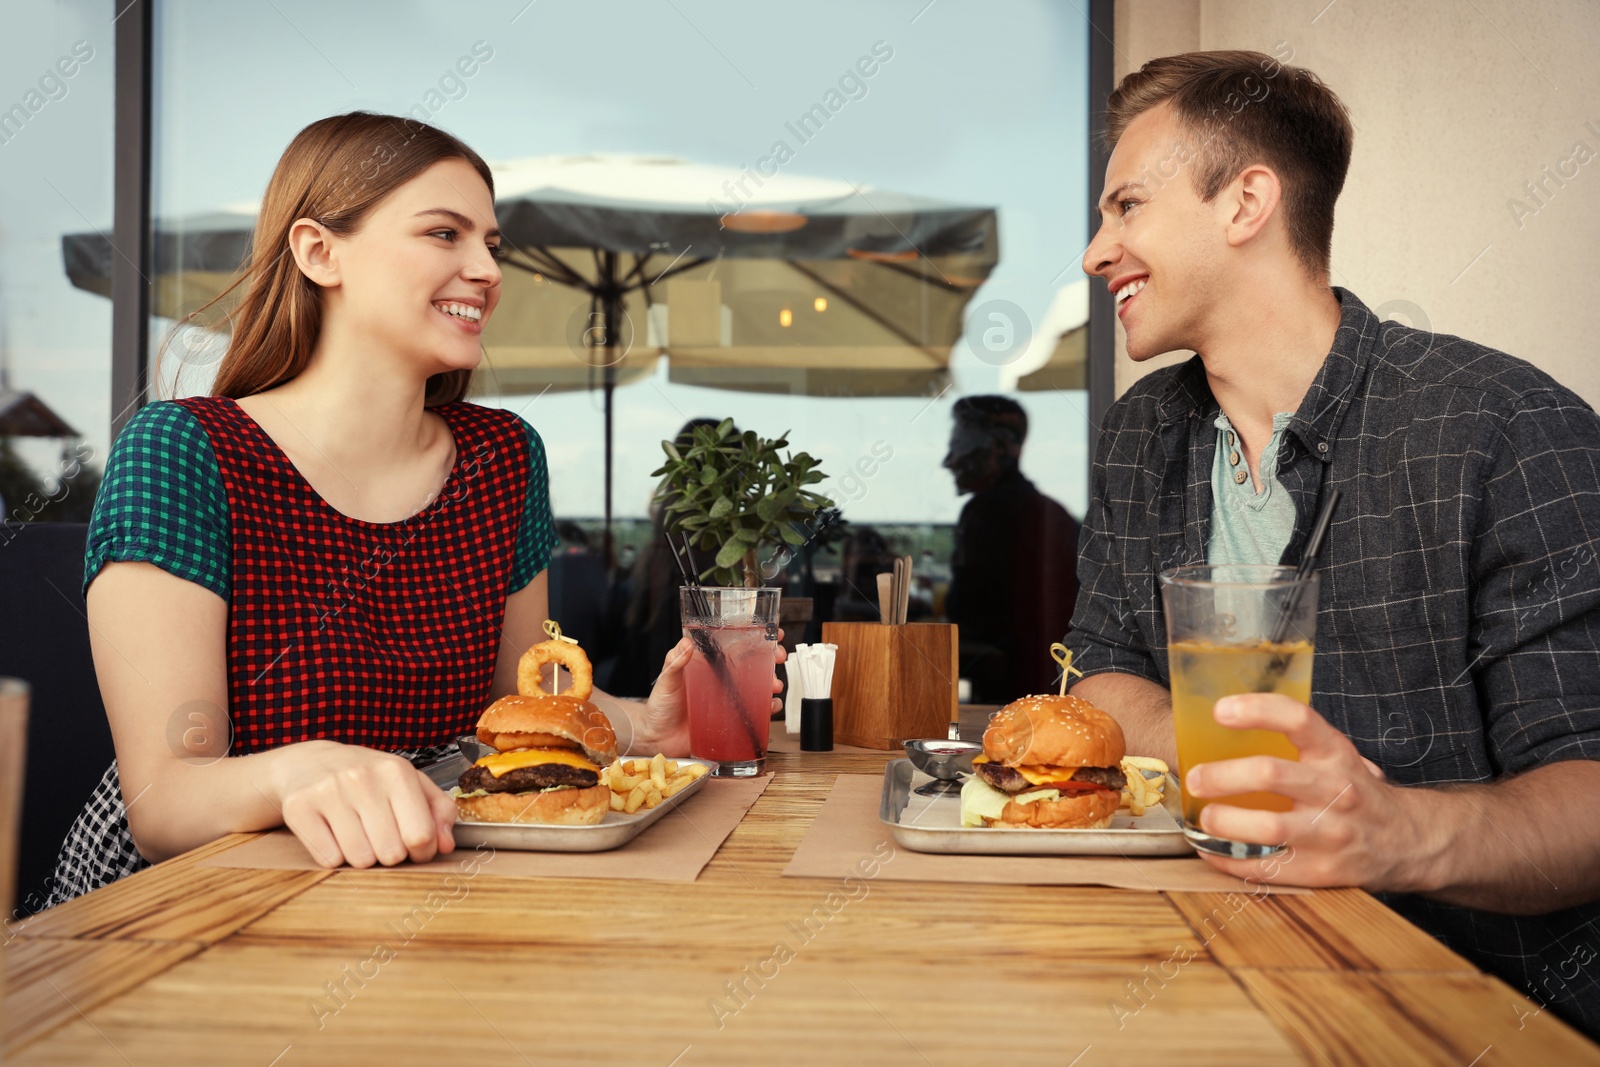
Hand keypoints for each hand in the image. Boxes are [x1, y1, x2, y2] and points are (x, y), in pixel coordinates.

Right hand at [267, 740, 456, 868]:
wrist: (310, 762)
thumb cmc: (369, 778)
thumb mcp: (410, 783)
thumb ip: (438, 811)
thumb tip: (446, 846)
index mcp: (396, 771)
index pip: (421, 835)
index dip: (422, 851)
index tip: (415, 847)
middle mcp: (363, 778)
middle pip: (391, 853)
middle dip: (390, 854)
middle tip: (381, 837)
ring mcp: (329, 791)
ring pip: (360, 860)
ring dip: (361, 856)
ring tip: (357, 833)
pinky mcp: (299, 807)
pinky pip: (328, 859)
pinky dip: (334, 856)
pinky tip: (333, 834)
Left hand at [638, 631, 787, 755]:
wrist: (658, 737)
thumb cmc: (660, 706)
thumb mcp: (667, 680)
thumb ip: (675, 662)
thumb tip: (686, 644)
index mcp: (710, 665)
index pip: (735, 645)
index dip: (756, 637)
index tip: (771, 632)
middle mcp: (723, 680)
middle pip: (754, 663)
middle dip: (771, 657)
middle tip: (777, 657)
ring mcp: (730, 700)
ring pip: (759, 687)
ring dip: (772, 683)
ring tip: (773, 685)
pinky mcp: (732, 720)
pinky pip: (755, 713)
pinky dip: (767, 709)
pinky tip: (769, 707)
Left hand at [1185, 693, 1426, 890]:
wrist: (1409, 841)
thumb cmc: (1357, 792)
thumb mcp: (1338, 756)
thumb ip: (1298, 742)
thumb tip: (1226, 721)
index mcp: (1336, 754)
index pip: (1298, 719)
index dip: (1257, 710)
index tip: (1220, 711)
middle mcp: (1336, 790)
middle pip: (1270, 774)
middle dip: (1222, 776)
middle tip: (1195, 778)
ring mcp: (1331, 834)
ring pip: (1267, 828)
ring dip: (1224, 822)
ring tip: (1203, 817)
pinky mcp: (1323, 872)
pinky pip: (1267, 868)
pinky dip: (1230, 861)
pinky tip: (1211, 850)